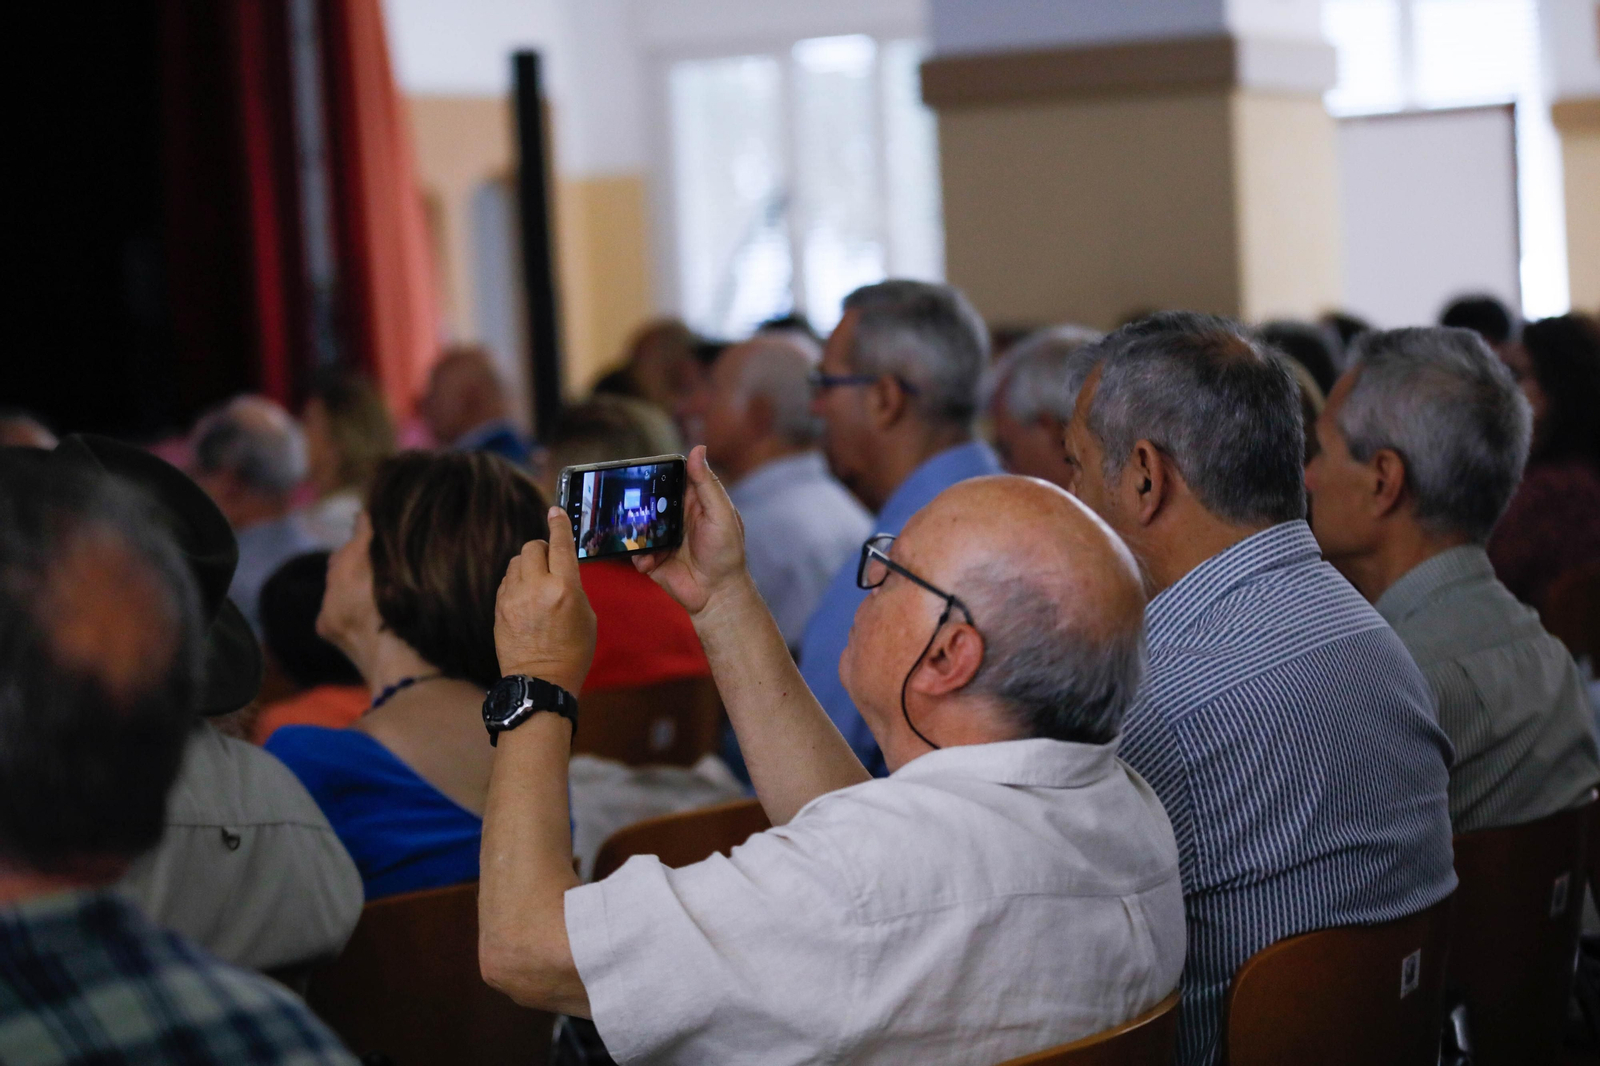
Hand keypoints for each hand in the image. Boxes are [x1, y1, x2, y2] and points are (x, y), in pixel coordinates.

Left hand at [495, 507, 595, 693]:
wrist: (540, 681)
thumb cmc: (572, 652)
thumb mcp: (587, 615)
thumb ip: (574, 587)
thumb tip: (561, 569)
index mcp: (565, 588)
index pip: (560, 544)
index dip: (559, 523)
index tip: (556, 511)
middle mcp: (537, 588)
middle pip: (532, 546)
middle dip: (543, 548)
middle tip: (550, 560)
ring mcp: (514, 597)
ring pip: (517, 561)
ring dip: (528, 564)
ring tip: (538, 583)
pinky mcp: (499, 607)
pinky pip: (507, 581)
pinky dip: (517, 582)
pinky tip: (526, 598)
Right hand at [634, 446, 748, 615]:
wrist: (717, 594)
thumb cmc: (726, 552)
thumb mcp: (720, 514)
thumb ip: (707, 484)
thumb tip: (697, 448)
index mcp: (692, 500)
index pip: (670, 476)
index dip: (657, 470)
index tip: (641, 466)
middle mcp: (674, 516)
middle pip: (648, 499)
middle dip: (637, 501)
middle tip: (629, 503)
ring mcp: (661, 536)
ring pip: (637, 525)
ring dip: (635, 531)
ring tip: (642, 539)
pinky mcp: (651, 558)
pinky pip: (635, 551)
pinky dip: (638, 555)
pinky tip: (649, 562)